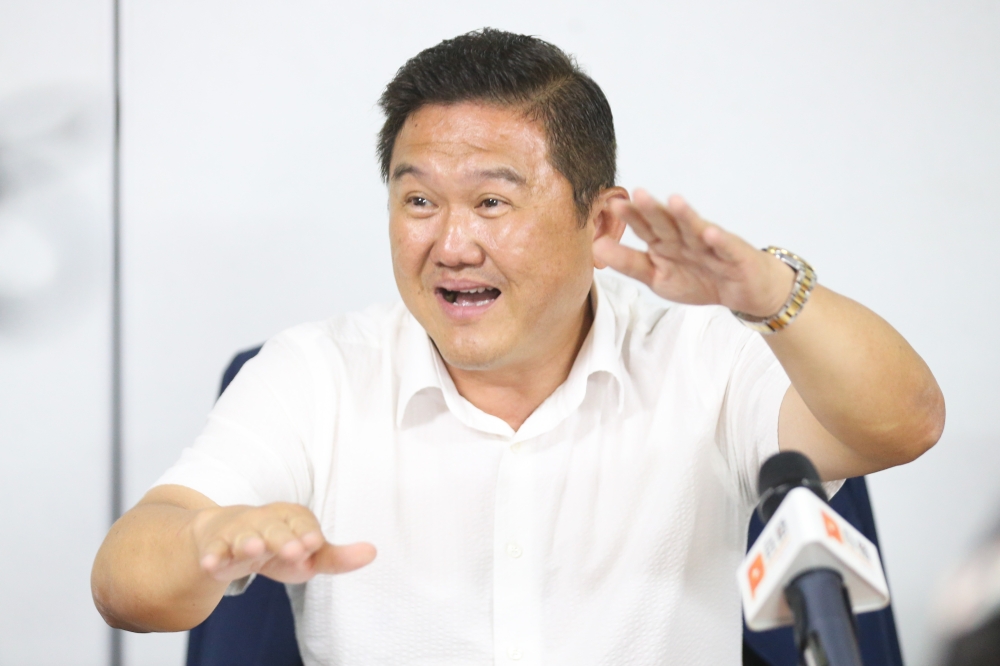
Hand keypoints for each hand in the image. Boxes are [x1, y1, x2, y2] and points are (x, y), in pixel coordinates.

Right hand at [190, 502, 375, 583]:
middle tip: (293, 550)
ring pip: (244, 537)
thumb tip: (373, 552)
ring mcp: (239, 532)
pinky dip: (212, 557)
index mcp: (292, 517)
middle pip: (274, 529)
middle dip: (283, 539)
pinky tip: (212, 564)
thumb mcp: (309, 554)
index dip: (307, 533)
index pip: (302, 523)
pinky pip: (213, 551)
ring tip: (253, 550)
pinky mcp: (215, 547)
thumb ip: (337, 558)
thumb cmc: (279, 545)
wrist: (228, 535)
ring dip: (248, 543)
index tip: (314, 543)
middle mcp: (266, 520)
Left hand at [594, 189, 794, 316]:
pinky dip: (717, 239)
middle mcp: (685, 238)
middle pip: (667, 223)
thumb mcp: (657, 277)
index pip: (645, 228)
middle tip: (637, 194)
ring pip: (695, 228)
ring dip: (685, 215)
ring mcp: (710, 244)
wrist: (743, 291)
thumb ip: (629, 262)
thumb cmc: (699, 279)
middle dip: (653, 210)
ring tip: (674, 201)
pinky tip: (708, 232)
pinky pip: (724, 246)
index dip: (631, 217)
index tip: (611, 205)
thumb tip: (595, 247)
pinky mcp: (734, 254)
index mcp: (665, 243)